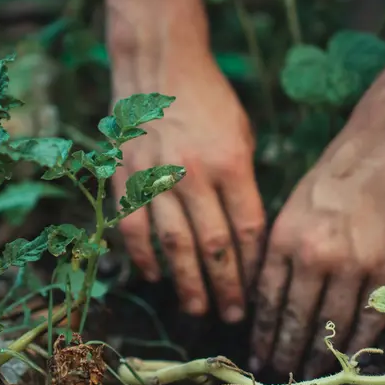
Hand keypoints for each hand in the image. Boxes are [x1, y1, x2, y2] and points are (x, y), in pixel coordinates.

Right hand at [112, 54, 264, 322]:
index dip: (253, 266)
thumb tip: (246, 234)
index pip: (247, 229)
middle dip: (226, 287)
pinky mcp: (126, 177)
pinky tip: (155, 278)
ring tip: (198, 310)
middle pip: (213, 245)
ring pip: (173, 245)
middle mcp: (194, 174)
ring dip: (186, 283)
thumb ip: (244, 183)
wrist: (159, 66)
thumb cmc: (210, 101)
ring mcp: (156, 177)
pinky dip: (144, 257)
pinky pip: (134, 227)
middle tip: (232, 318)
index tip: (258, 291)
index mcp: (231, 163)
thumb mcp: (242, 135)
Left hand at [249, 122, 384, 377]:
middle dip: (285, 352)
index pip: (267, 300)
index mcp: (285, 237)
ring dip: (320, 355)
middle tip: (280, 372)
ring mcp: (355, 264)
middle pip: (296, 320)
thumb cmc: (338, 171)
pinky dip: (358, 343)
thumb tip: (270, 294)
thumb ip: (282, 249)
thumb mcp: (294, 204)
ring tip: (311, 372)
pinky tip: (348, 357)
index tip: (258, 354)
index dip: (262, 334)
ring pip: (332, 326)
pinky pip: (370, 318)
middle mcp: (315, 255)